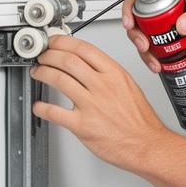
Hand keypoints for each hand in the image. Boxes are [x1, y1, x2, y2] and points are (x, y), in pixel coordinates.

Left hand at [30, 34, 168, 170]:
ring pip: (58, 79)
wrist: (146, 144)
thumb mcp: (129, 86)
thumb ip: (107, 73)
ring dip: (42, 73)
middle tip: (43, 57)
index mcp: (115, 74)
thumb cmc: (139, 120)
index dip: (63, 42)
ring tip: (38, 73)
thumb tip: (87, 63)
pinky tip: (39, 106)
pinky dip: (41, 107)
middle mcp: (103, 86)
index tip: (55, 42)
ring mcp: (92, 105)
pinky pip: (54, 112)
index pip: (84, 48)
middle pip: (68, 60)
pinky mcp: (82, 125)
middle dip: (49, 55)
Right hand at [122, 0, 185, 71]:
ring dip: (136, 37)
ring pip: (138, 23)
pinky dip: (146, 53)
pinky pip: (145, 41)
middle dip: (131, 14)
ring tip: (146, 49)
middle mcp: (167, 0)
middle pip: (140, 0)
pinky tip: (154, 61)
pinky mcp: (159, 35)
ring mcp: (161, 18)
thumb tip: (182, 24)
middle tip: (132, 27)